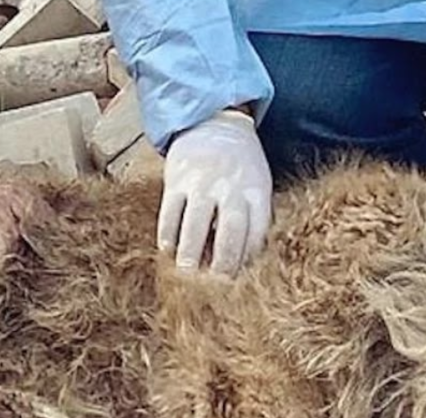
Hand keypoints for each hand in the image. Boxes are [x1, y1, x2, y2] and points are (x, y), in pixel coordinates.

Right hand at [158, 108, 272, 275]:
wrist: (213, 121)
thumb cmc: (240, 164)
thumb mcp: (257, 184)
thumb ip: (254, 217)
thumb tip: (245, 263)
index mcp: (256, 191)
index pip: (257, 231)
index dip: (250, 260)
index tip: (243, 284)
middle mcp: (230, 187)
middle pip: (230, 230)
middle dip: (224, 261)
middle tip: (216, 287)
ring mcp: (201, 182)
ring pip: (195, 222)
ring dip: (190, 252)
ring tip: (186, 275)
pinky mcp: (176, 179)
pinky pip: (170, 211)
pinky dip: (168, 234)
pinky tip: (167, 251)